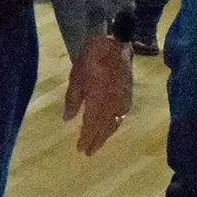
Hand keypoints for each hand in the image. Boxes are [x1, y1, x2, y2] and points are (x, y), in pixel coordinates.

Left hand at [63, 33, 133, 155]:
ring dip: (106, 135)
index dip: (86, 139)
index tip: (80, 150)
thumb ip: (73, 100)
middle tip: (89, 153)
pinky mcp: (129, 94)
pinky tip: (111, 126)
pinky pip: (122, 115)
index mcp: (99, 101)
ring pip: (115, 123)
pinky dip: (115, 124)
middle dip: (97, 141)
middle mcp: (113, 104)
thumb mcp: (76, 78)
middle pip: (105, 128)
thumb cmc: (91, 58)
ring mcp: (123, 100)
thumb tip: (68, 119)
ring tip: (98, 143)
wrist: (115, 43)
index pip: (91, 126)